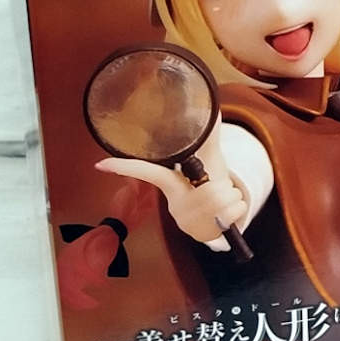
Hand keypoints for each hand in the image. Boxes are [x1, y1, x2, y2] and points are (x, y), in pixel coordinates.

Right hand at [94, 119, 247, 247]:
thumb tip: (211, 108)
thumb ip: (207, 137)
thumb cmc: (206, 186)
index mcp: (169, 182)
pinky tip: (227, 213)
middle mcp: (174, 202)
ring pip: (223, 198)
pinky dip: (239, 208)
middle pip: (207, 190)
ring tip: (223, 198)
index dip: (124, 166)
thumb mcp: (206, 162)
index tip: (101, 164)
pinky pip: (234, 212)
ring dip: (232, 195)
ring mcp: (187, 220)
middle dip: (222, 184)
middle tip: (217, 186)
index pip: (145, 171)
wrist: (213, 223)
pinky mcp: (202, 233)